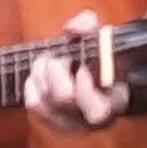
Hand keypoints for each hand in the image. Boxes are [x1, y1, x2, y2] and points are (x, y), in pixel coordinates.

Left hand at [25, 11, 129, 130]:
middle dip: (58, 70)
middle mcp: (91, 119)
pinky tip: (43, 75)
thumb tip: (75, 28)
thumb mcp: (99, 37)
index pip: (98, 112)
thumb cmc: (98, 57)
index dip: (85, 89)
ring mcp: (69, 122)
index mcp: (113, 102)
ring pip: (44, 101)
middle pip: (63, 98)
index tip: (82, 68)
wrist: (91, 72)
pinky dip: (34, 84)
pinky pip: (33, 103)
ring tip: (49, 61)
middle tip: (61, 58)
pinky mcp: (50, 120)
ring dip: (42, 74)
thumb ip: (89, 25)